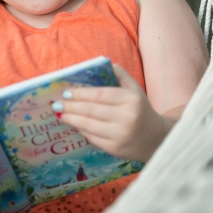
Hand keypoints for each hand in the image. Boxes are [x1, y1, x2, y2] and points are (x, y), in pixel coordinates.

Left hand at [54, 64, 172, 161]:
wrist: (155, 138)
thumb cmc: (140, 109)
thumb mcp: (134, 89)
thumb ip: (119, 74)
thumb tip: (99, 63)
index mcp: (131, 100)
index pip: (100, 95)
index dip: (80, 94)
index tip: (65, 93)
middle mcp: (127, 118)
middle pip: (91, 110)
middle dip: (71, 107)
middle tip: (56, 104)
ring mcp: (120, 135)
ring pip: (88, 125)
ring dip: (71, 119)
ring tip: (60, 113)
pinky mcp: (114, 149)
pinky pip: (92, 137)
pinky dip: (81, 129)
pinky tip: (74, 123)